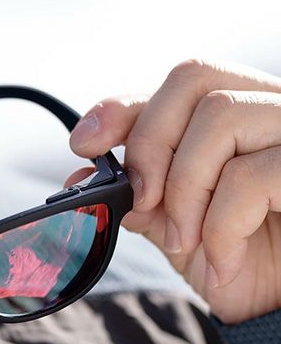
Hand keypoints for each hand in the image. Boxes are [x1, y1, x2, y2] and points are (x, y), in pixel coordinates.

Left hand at [66, 58, 280, 323]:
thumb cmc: (246, 262)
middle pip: (193, 79)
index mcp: (240, 115)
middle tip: (143, 204)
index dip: (124, 106)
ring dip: (184, 193)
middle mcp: (273, 107)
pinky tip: (223, 264)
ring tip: (189, 243)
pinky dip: (221, 230)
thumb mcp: (180, 229)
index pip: (180, 81)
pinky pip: (250, 178)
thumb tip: (81, 178)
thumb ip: (139, 198)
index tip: (83, 145)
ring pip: (219, 118)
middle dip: (149, 146)